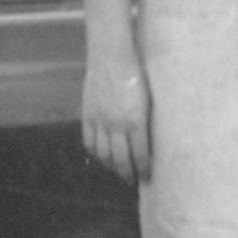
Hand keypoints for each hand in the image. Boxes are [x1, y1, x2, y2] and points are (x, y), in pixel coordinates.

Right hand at [82, 54, 151, 182]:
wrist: (111, 56)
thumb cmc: (136, 74)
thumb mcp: (148, 99)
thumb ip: (146, 121)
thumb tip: (148, 141)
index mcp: (136, 121)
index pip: (140, 155)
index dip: (143, 169)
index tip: (147, 177)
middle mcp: (117, 124)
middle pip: (121, 160)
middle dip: (127, 174)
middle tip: (132, 181)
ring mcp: (100, 120)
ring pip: (104, 154)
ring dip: (111, 166)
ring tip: (118, 171)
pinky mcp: (88, 115)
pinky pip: (90, 142)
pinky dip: (95, 153)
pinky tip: (101, 157)